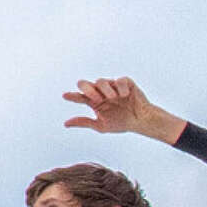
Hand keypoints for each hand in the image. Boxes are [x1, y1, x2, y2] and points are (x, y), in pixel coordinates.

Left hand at [62, 78, 185, 144]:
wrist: (140, 121)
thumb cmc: (121, 123)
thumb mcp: (101, 125)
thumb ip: (84, 122)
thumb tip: (66, 123)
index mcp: (94, 101)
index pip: (80, 97)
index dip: (73, 96)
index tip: (65, 96)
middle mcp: (101, 92)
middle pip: (86, 84)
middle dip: (87, 89)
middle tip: (94, 99)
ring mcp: (113, 87)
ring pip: (101, 81)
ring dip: (104, 90)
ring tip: (111, 98)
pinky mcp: (126, 83)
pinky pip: (119, 80)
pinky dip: (120, 87)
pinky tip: (124, 96)